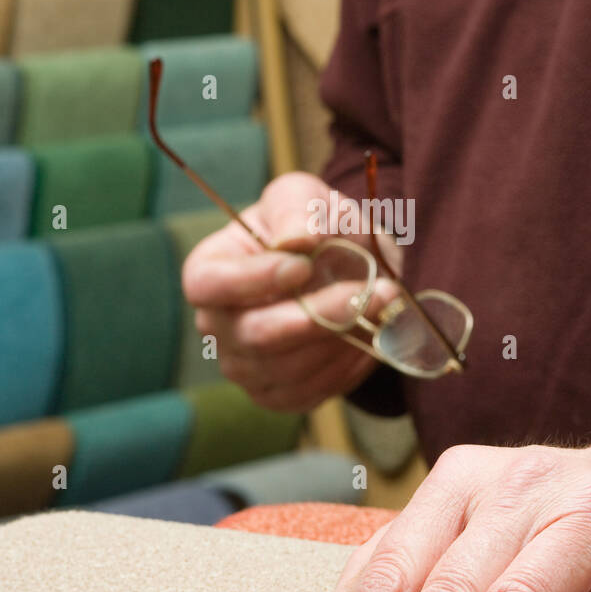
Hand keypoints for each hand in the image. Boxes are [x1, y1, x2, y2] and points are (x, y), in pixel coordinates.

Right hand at [182, 172, 386, 411]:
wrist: (347, 264)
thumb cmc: (314, 225)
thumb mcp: (305, 197)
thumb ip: (298, 210)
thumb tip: (298, 240)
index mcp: (208, 271)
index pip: (210, 285)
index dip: (253, 280)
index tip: (304, 266)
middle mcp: (217, 325)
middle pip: (255, 336)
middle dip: (319, 316)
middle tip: (371, 292)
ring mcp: (244, 366)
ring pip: (289, 368)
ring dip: (343, 338)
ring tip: (382, 304)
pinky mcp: (278, 394)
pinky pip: (310, 391)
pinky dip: (346, 365)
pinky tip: (369, 334)